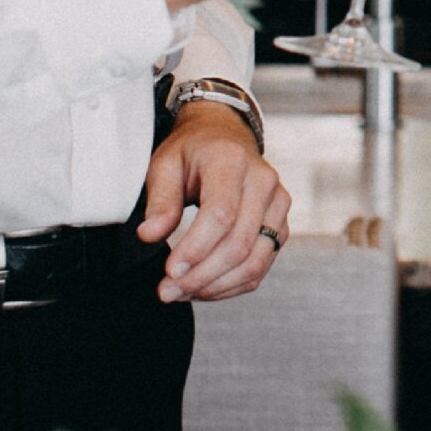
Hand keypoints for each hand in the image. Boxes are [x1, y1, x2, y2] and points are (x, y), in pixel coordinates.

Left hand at [138, 103, 290, 302]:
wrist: (226, 138)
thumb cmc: (193, 152)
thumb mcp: (165, 164)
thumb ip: (159, 200)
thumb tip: (150, 235)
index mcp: (232, 161)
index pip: (221, 213)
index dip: (196, 248)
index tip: (169, 271)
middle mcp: (264, 181)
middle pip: (239, 243)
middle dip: (201, 276)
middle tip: (168, 291)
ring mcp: (278, 204)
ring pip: (255, 261)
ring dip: (216, 286)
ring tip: (182, 292)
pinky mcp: (281, 225)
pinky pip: (261, 266)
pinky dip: (232, 285)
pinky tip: (203, 288)